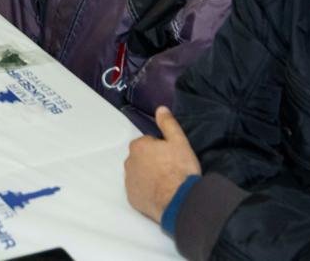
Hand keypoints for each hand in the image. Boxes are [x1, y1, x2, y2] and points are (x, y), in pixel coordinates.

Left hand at [124, 106, 201, 223]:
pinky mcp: (132, 198)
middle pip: (141, 158)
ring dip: (148, 176)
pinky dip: (146, 191)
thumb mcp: (179, 141)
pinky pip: (138, 190)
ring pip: (139, 174)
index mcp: (138, 146)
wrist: (179, 200)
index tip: (171, 156)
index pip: (148, 143)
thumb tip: (161, 109)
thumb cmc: (180, 169)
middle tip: (170, 169)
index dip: (161, 149)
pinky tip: (160, 193)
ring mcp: (129, 182)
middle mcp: (129, 163)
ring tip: (166, 183)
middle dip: (152, 161)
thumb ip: (168, 123)